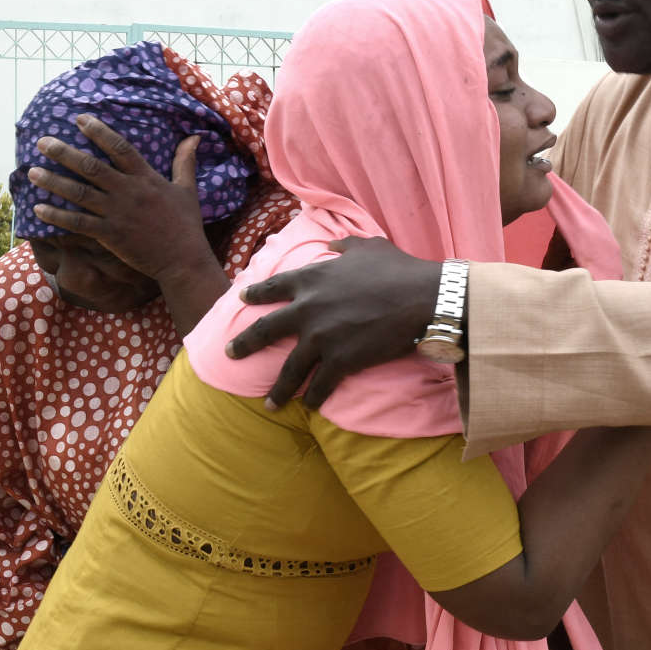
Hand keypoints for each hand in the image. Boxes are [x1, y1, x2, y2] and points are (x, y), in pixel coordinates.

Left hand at [28, 114, 210, 282]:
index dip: (99, 131)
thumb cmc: (186, 223)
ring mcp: (117, 213)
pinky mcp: (110, 234)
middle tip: (42, 142)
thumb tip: (194, 136)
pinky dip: (57, 215)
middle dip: (64, 153)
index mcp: (146, 178)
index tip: (80, 119)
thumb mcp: (187, 188)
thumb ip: (185, 161)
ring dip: (53, 181)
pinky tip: (38, 209)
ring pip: (79, 193)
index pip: (119, 147)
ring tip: (32, 172)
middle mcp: (128, 192)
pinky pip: (78, 222)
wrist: (183, 259)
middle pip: (91, 167)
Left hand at [227, 237, 440, 409]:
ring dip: (278, 388)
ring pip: (290, 369)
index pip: (274, 287)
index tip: (242, 298)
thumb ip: (344, 245)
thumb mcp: (367, 245)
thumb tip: (331, 243)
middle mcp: (308, 309)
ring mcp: (321, 338)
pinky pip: (320, 385)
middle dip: (245, 343)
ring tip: (268, 403)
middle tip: (229, 352)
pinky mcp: (340, 361)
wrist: (421, 298)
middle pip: (266, 330)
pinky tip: (308, 406)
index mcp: (312, 279)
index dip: (256, 293)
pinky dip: (313, 398)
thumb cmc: (397, 269)